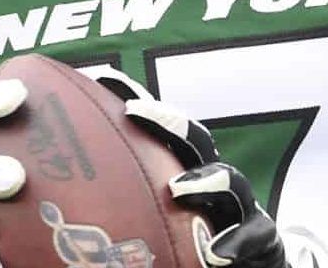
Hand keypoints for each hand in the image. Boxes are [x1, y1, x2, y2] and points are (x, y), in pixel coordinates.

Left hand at [86, 70, 327, 267]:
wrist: (257, 265)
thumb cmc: (199, 240)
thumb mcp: (162, 218)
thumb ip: (125, 202)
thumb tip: (64, 196)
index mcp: (189, 170)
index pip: (164, 129)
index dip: (139, 99)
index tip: (106, 78)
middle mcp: (216, 181)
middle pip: (194, 140)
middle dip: (168, 120)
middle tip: (133, 111)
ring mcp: (242, 207)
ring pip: (230, 182)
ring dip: (205, 180)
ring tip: (178, 189)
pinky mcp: (262, 239)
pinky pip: (254, 235)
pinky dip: (235, 242)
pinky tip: (217, 254)